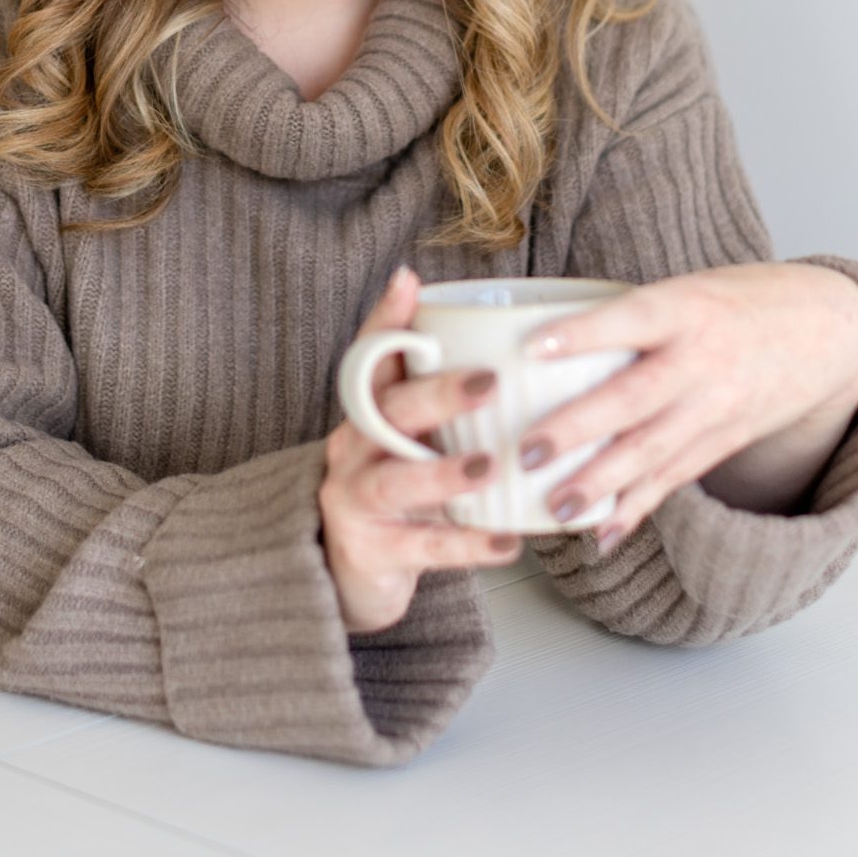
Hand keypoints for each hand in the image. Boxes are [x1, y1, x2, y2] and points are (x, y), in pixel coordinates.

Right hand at [319, 266, 522, 632]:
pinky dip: (466, 544)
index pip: (370, 357)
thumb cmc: (399, 495)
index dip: (387, 320)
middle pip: (387, 412)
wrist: (351, 573)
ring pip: (396, 481)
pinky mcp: (370, 551)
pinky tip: (506, 542)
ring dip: (444, 472)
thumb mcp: (411, 441)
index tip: (409, 283)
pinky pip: (422, 546)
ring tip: (489, 466)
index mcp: (366, 414)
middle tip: (489, 382)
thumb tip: (500, 345)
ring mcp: (355, 500)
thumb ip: (442, 400)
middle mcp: (353, 449)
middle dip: (438, 394)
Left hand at [514, 261, 857, 549]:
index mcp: (686, 308)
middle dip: (578, 428)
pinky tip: (603, 533)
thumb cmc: (739, 299)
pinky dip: (637, 508)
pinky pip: (675, 478)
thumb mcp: (687, 287)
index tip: (532, 348)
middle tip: (526, 451)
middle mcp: (701, 360)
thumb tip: (542, 343)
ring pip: (653, 450)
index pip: (631, 318)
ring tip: (555, 507)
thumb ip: (628, 315)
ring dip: (601, 483)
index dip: (583, 333)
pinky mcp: (724, 440)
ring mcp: (716, 406)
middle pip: (634, 397)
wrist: (830, 327)